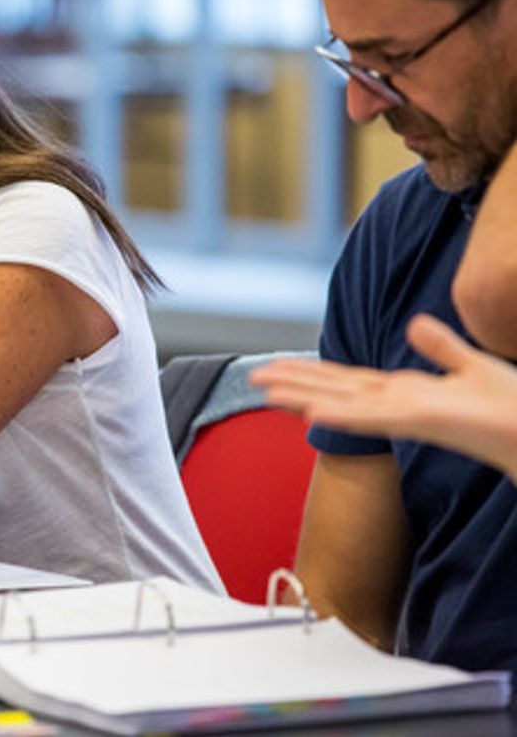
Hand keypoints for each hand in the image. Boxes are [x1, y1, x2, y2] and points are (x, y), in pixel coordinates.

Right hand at [251, 314, 516, 480]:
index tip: (277, 367)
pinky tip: (314, 415)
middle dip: (294, 384)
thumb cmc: (514, 408)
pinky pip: (375, 418)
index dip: (312, 373)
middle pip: (336, 391)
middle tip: (253, 378)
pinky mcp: (424, 421)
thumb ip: (442, 347)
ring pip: (344, 404)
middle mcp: (400, 405)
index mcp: (408, 394)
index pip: (349, 382)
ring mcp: (408, 415)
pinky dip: (342, 417)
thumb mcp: (476, 366)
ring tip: (264, 391)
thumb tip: (413, 323)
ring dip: (303, 398)